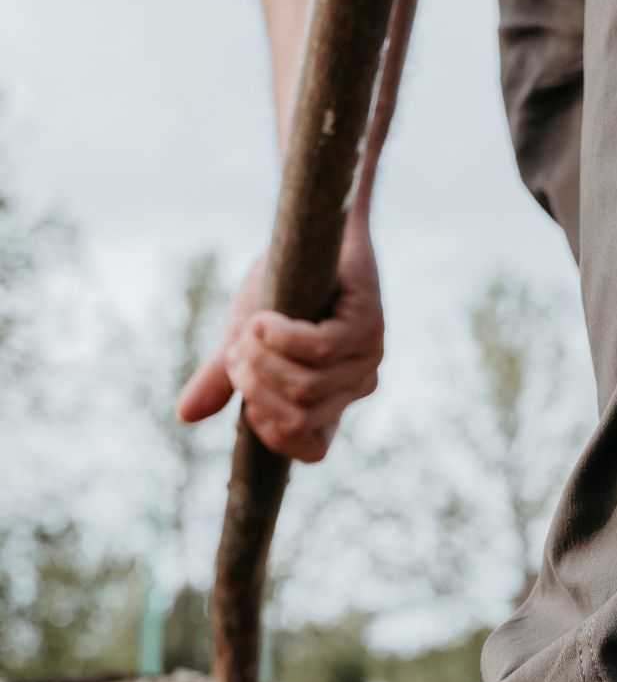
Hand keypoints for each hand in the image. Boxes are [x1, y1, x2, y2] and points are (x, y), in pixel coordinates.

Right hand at [177, 224, 384, 461]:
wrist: (308, 230)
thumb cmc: (280, 288)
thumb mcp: (243, 340)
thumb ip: (223, 379)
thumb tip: (185, 415)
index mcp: (331, 403)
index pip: (310, 451)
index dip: (268, 428)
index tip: (244, 390)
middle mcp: (354, 389)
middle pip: (298, 416)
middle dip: (254, 387)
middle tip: (237, 350)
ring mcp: (365, 360)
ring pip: (307, 387)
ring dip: (263, 359)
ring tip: (250, 329)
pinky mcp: (367, 328)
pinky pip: (320, 351)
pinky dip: (282, 337)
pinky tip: (264, 320)